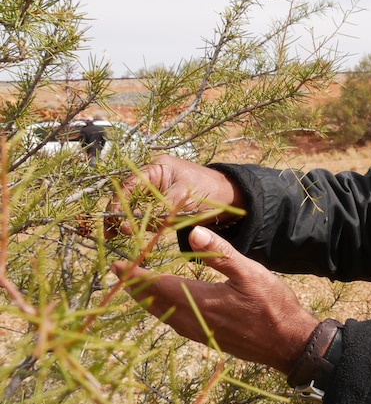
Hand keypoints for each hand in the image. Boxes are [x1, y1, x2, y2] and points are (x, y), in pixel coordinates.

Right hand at [106, 154, 243, 236]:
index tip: (115, 222)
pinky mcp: (160, 203)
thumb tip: (130, 224)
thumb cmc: (208, 190)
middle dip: (118, 214)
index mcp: (156, 167)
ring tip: (116, 236)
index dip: (119, 204)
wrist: (228, 196)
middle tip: (110, 234)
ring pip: (134, 206)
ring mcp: (155, 190)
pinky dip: (138, 224)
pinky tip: (131, 235)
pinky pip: (144, 213)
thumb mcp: (181, 199)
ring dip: (126, 221)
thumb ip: (157, 210)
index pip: (129, 185)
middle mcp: (152, 177)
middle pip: (127, 196)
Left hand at [110, 226, 318, 372]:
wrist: (289, 342)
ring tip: (139, 290)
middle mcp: (195, 320)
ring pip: (164, 316)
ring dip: (148, 302)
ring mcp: (202, 333)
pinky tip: (170, 308)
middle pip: (155, 304)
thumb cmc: (273, 305)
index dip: (135, 276)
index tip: (117, 266)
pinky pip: (177, 325)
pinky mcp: (210, 340)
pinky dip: (165, 312)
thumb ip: (220, 253)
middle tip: (120, 276)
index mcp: (201, 300)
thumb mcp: (250, 273)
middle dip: (136, 289)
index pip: (158, 286)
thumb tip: (193, 232)